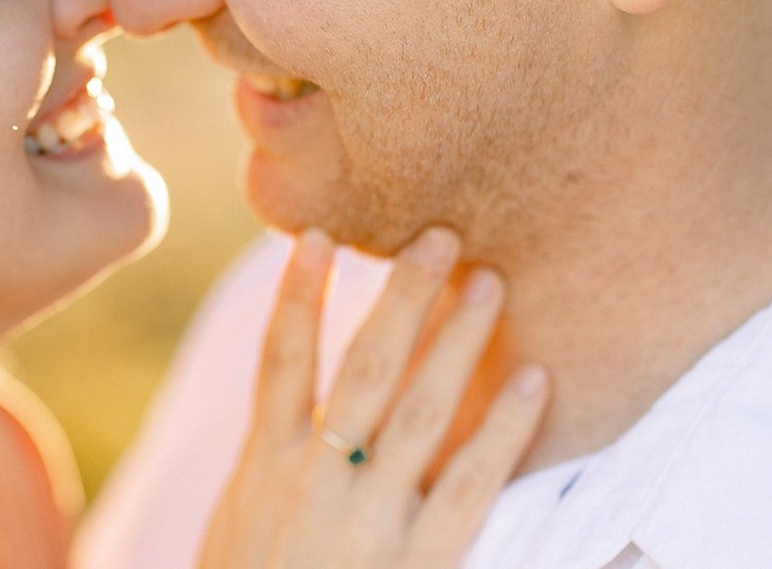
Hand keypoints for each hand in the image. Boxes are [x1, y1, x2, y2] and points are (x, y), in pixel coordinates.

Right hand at [200, 227, 549, 567]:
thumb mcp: (239, 520)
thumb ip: (272, 458)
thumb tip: (295, 401)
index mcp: (266, 465)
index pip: (280, 360)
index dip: (297, 296)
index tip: (314, 236)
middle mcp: (314, 480)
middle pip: (362, 367)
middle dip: (400, 298)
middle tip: (438, 236)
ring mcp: (367, 520)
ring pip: (418, 410)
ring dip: (456, 342)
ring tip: (488, 282)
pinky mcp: (418, 561)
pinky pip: (468, 485)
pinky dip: (501, 430)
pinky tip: (531, 380)